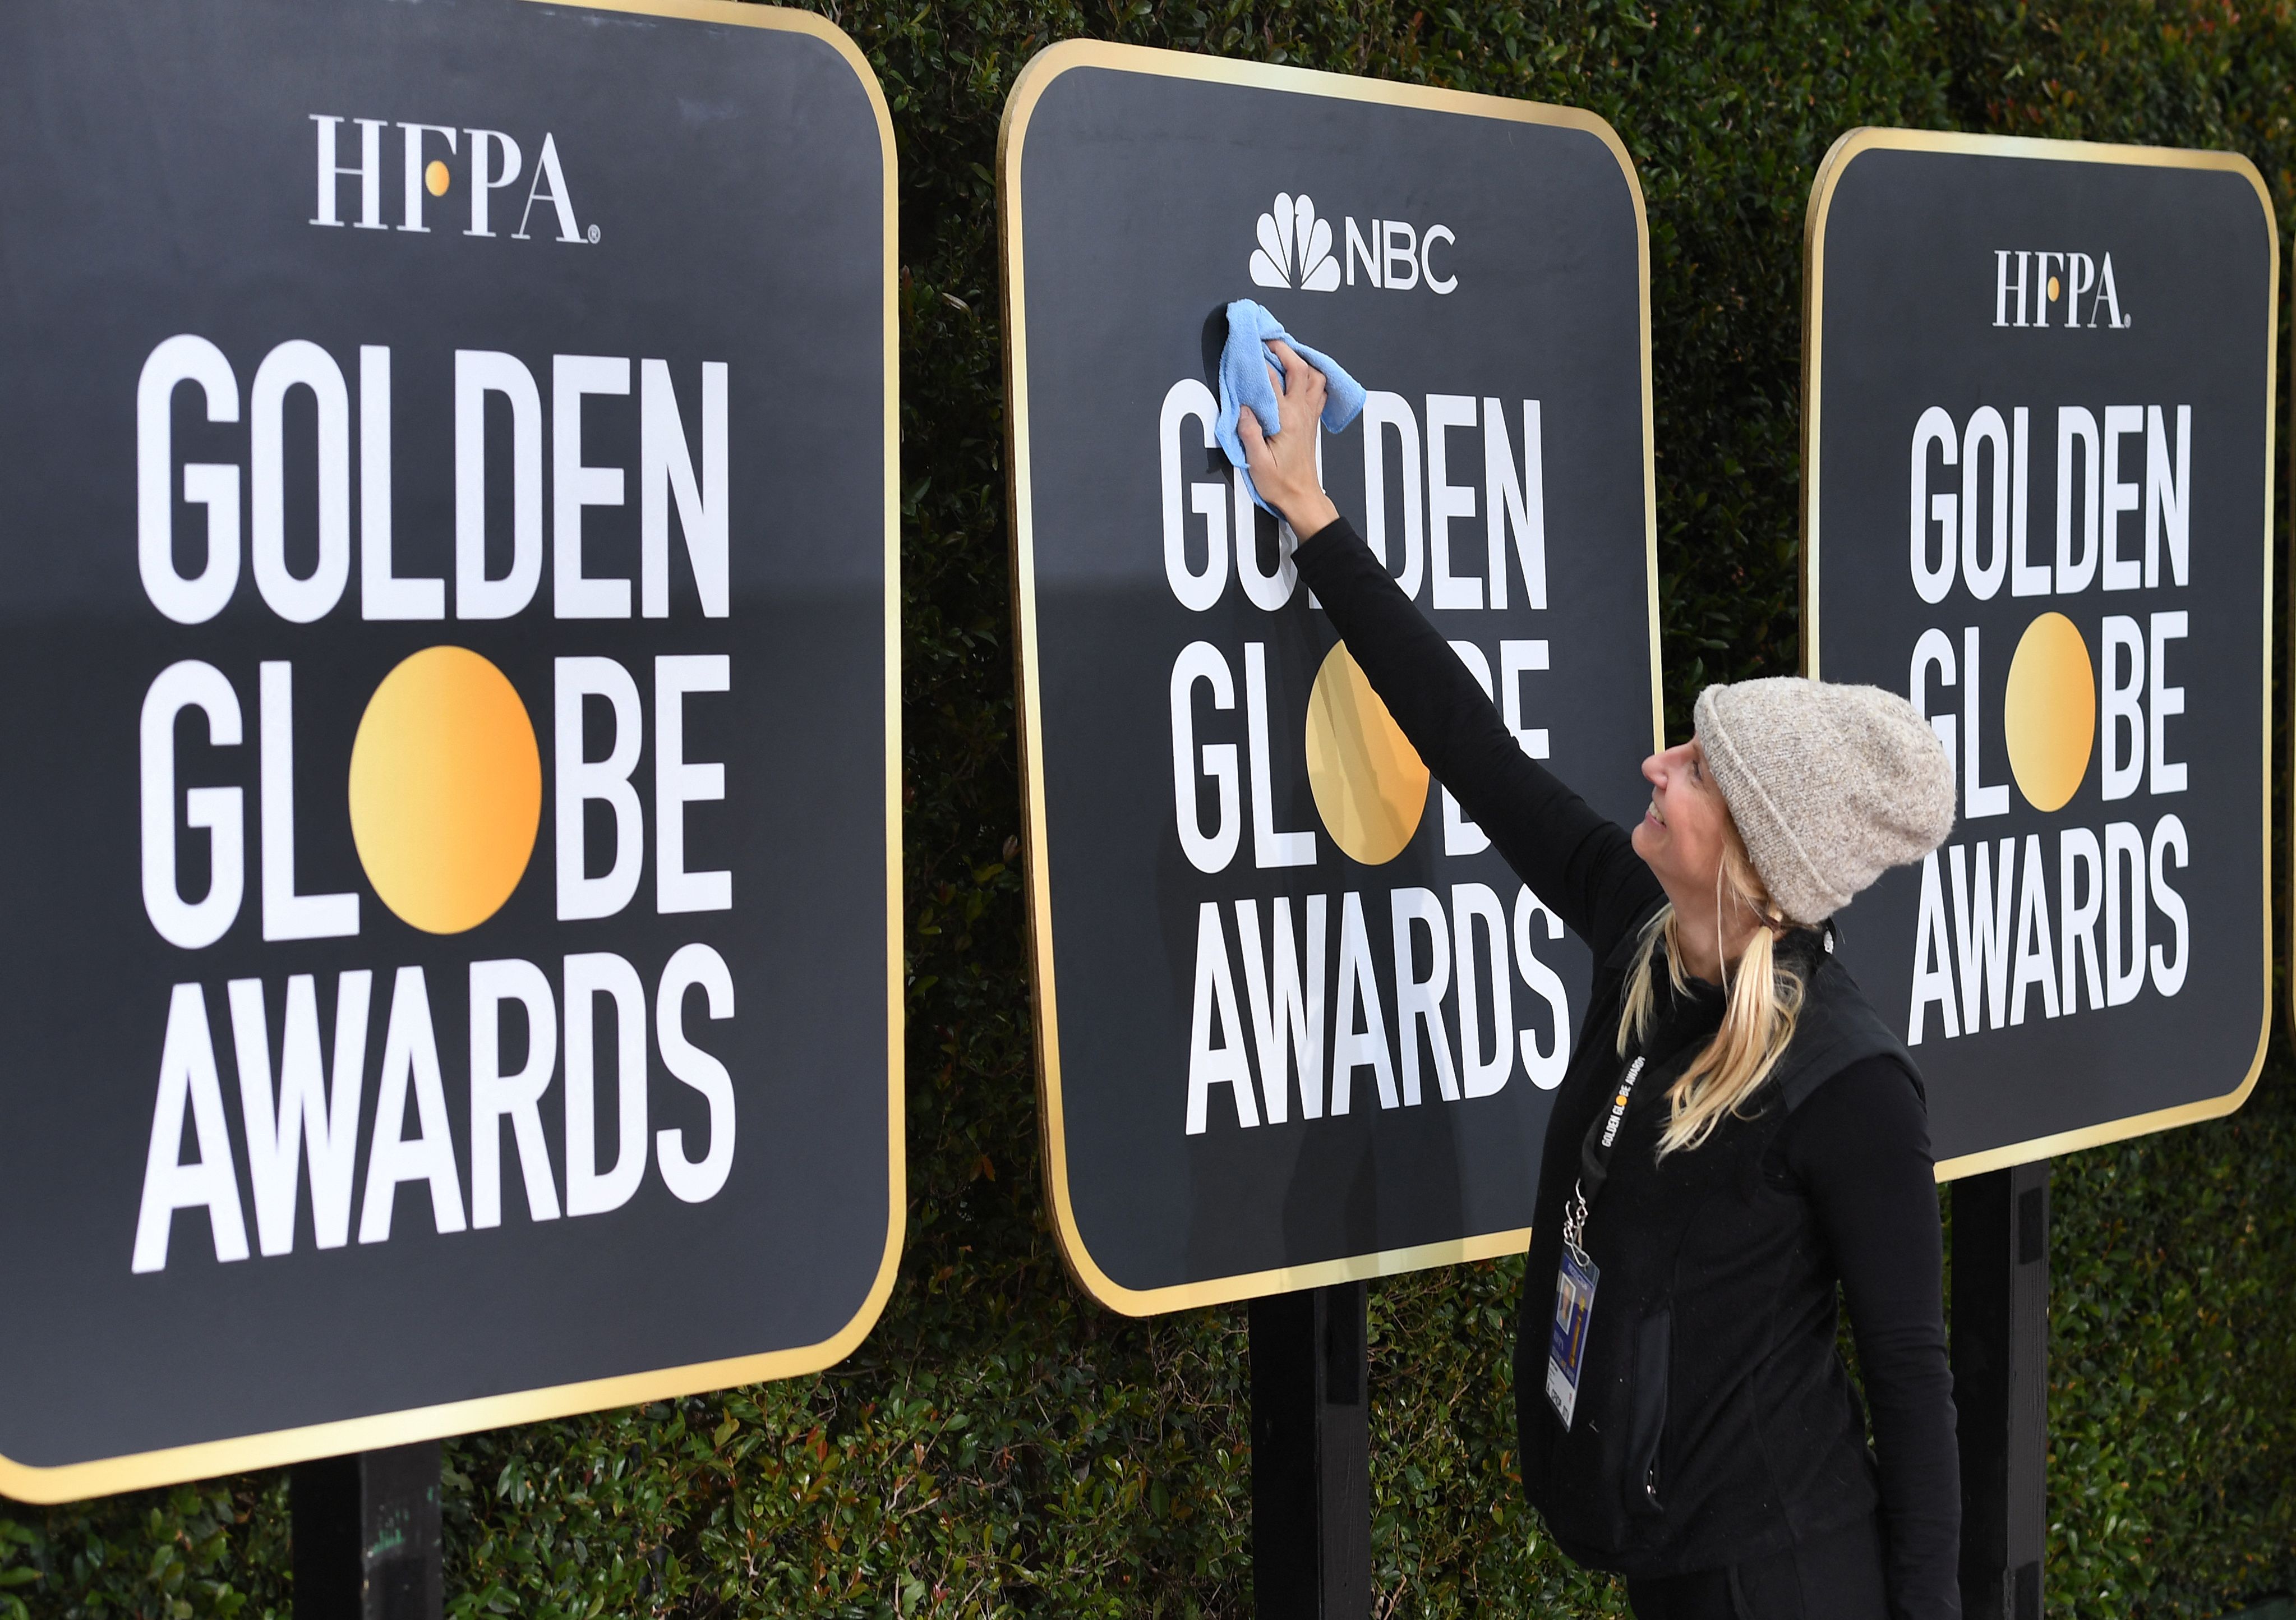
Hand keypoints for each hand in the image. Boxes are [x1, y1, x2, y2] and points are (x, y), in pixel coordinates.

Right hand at [1237, 339, 1339, 537]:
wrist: (1302, 497)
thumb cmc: (1280, 484)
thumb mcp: (1257, 462)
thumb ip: (1249, 433)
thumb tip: (1244, 408)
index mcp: (1286, 420)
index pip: (1272, 380)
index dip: (1260, 360)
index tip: (1249, 346)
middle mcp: (1301, 413)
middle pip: (1299, 368)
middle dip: (1284, 350)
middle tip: (1268, 340)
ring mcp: (1310, 416)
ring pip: (1315, 376)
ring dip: (1302, 361)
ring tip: (1286, 353)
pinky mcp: (1312, 421)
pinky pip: (1319, 390)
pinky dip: (1312, 376)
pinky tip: (1302, 375)